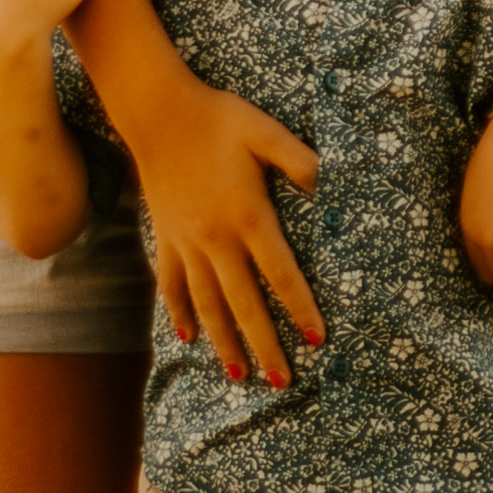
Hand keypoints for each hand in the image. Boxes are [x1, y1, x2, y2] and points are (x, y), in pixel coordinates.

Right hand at [130, 73, 324, 388]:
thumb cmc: (219, 118)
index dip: (300, 309)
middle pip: (245, 303)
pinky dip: (178, 313)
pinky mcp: (164, 237)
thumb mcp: (266, 133)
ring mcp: (186, 242)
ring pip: (207, 304)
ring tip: (239, 375)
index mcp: (248, 216)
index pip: (281, 274)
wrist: (157, 110)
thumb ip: (302, 162)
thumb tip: (335, 185)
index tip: (318, 340)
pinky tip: (187, 338)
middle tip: (283, 382)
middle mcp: (216, 238)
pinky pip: (171, 284)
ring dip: (224, 342)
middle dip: (265, 345)